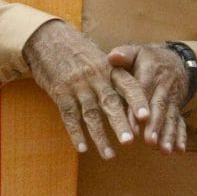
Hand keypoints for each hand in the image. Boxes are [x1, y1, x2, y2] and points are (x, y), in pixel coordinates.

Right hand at [23, 20, 147, 158]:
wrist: (49, 40)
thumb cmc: (80, 52)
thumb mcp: (101, 59)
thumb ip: (116, 77)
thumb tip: (136, 99)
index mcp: (110, 68)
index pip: (129, 85)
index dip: (138, 101)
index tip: (147, 117)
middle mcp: (96, 77)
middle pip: (111, 103)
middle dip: (120, 124)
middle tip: (130, 142)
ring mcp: (77, 86)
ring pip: (91, 114)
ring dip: (100, 136)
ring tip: (109, 155)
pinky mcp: (60, 93)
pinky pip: (69, 116)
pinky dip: (76, 133)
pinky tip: (82, 148)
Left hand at [106, 44, 188, 153]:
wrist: (178, 60)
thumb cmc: (150, 58)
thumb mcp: (138, 51)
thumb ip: (124, 54)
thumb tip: (112, 57)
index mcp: (151, 73)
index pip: (143, 91)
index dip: (139, 108)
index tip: (135, 124)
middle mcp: (164, 87)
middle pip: (159, 107)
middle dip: (155, 125)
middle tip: (149, 141)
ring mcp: (172, 99)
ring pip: (171, 117)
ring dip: (168, 134)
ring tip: (165, 150)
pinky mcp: (177, 108)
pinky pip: (180, 121)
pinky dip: (180, 136)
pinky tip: (179, 150)